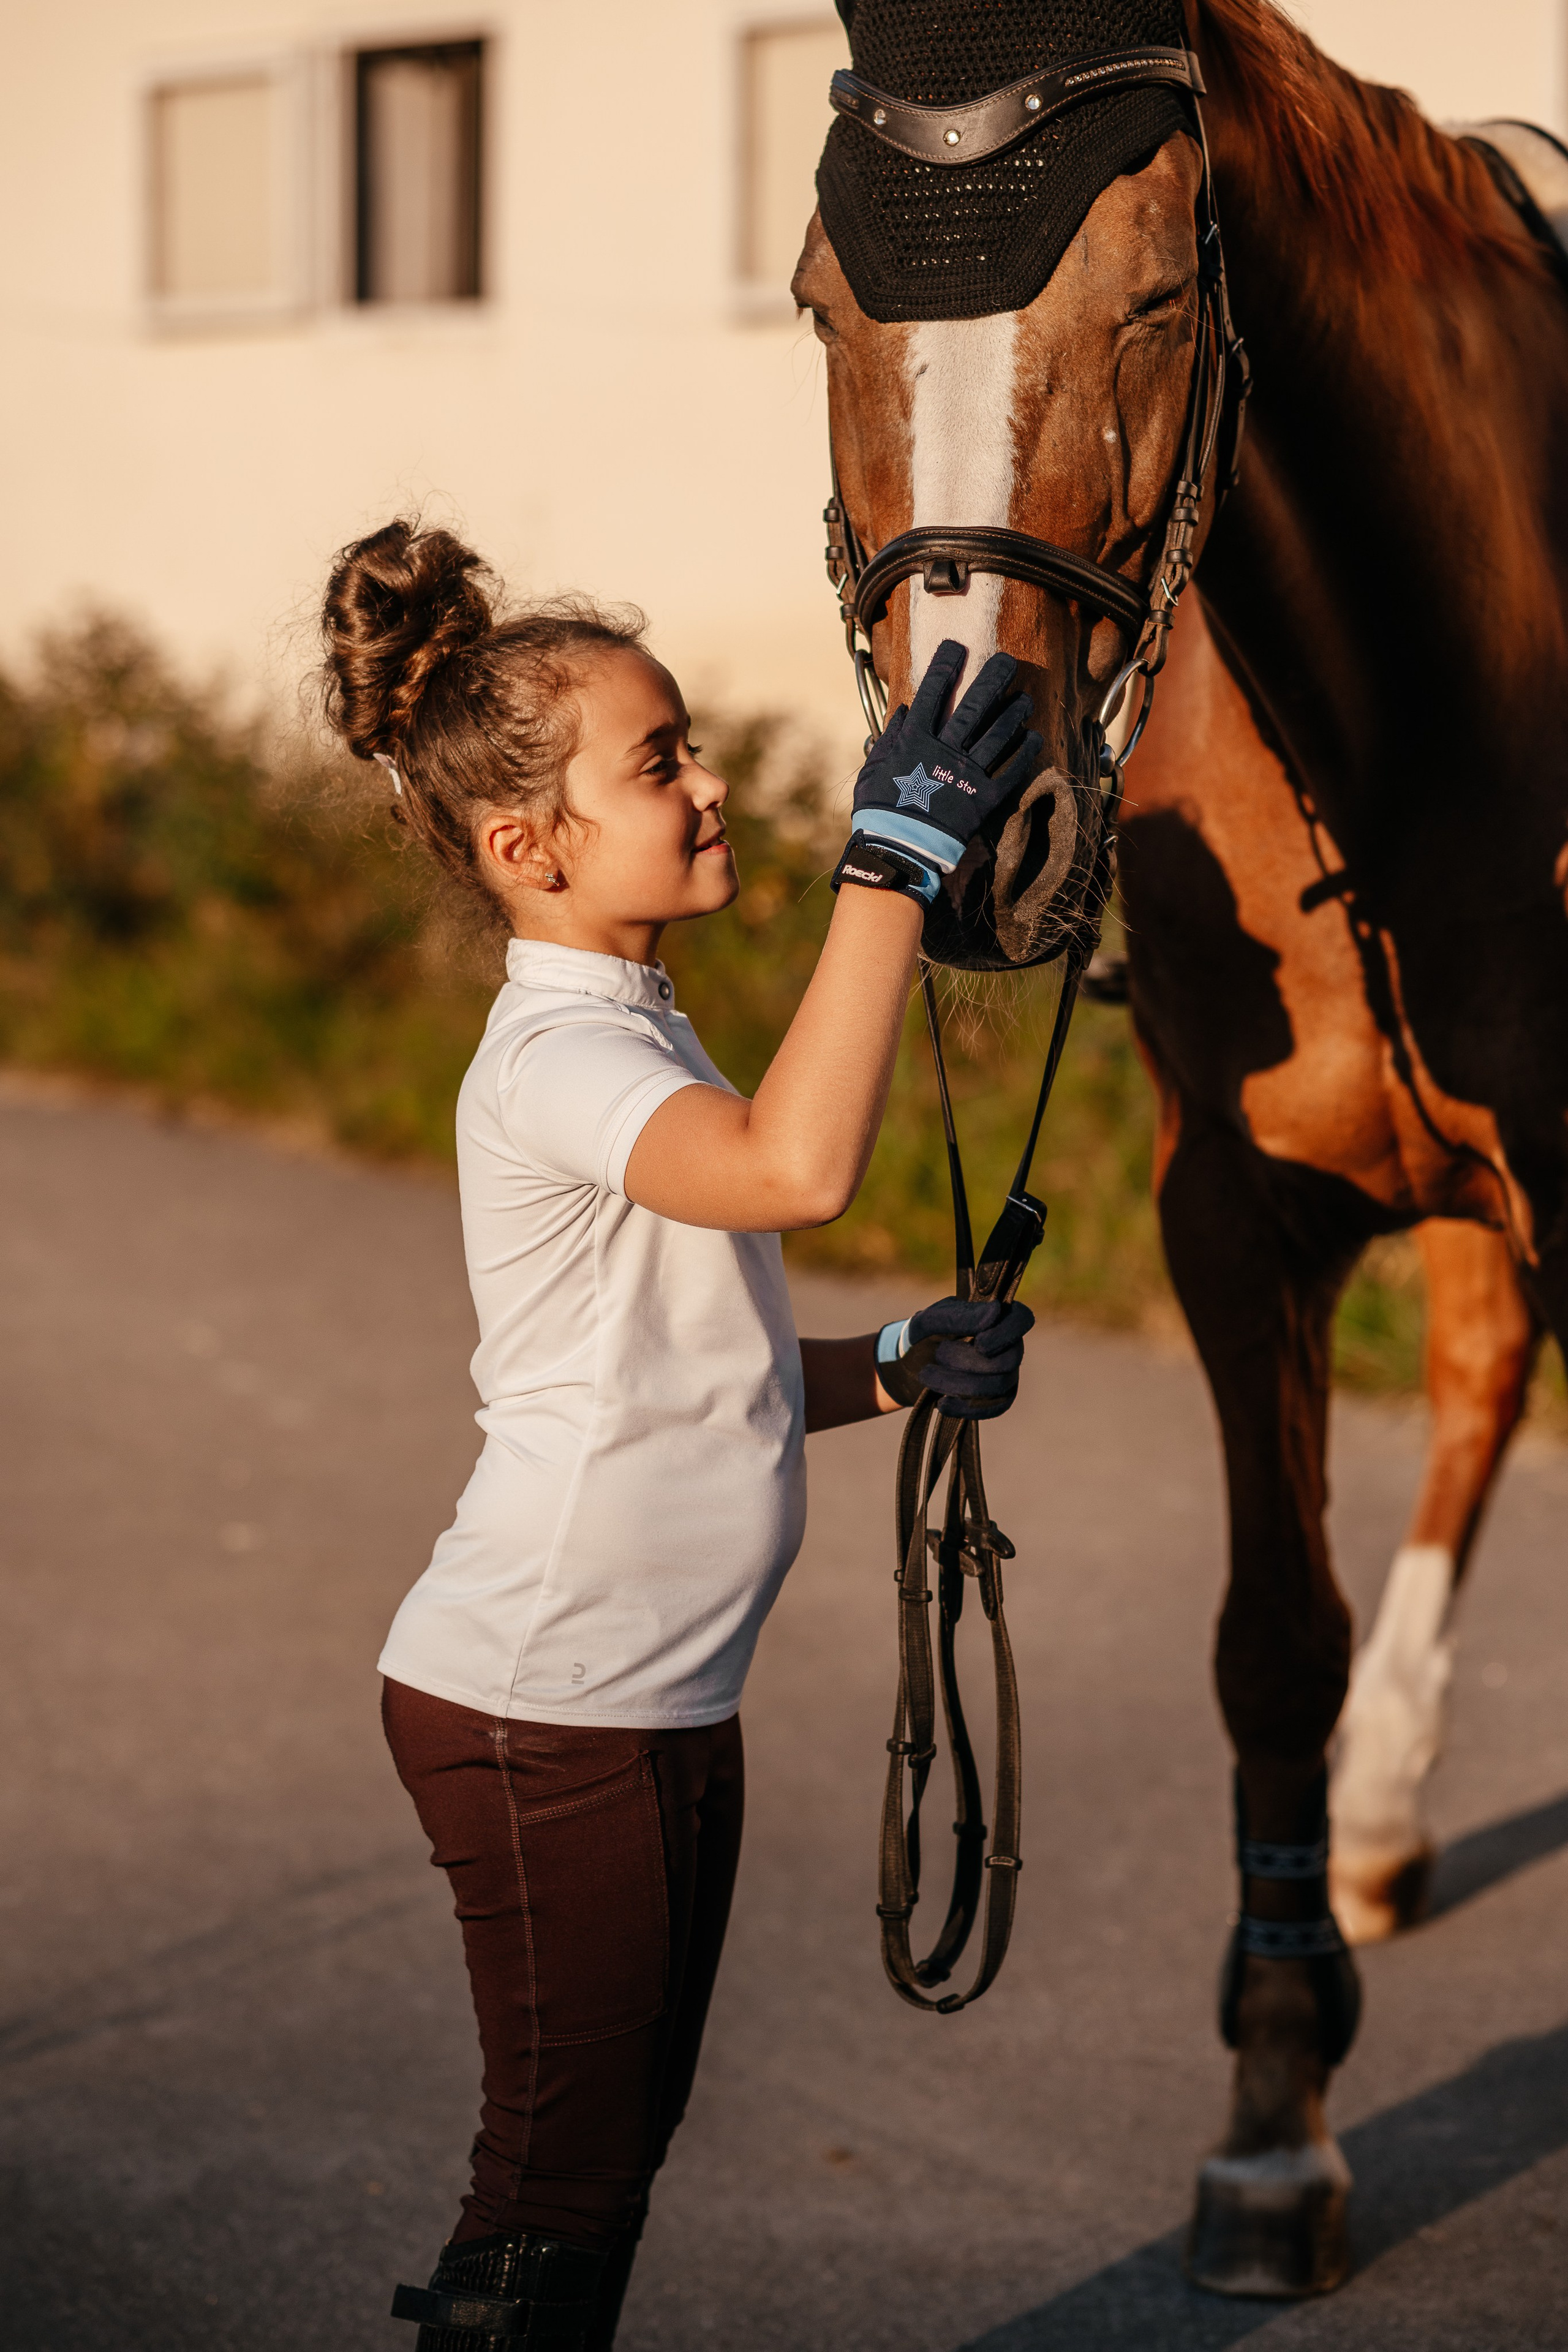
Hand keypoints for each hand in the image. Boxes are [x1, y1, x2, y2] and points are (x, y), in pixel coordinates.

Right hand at [831, 641, 1041, 907]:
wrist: (898, 849)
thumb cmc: (880, 810)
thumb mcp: (873, 769)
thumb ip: (889, 738)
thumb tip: (903, 711)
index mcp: (916, 740)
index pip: (931, 693)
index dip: (944, 667)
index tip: (956, 647)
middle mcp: (945, 750)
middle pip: (973, 706)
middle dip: (992, 679)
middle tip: (1007, 660)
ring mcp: (967, 773)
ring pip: (997, 735)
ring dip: (1014, 713)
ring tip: (1026, 698)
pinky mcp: (983, 798)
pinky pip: (1010, 771)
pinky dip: (1024, 753)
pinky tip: (1034, 737)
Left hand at [877, 1295, 1034, 1420]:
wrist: (912, 1365)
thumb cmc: (925, 1335)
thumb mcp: (931, 1321)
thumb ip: (961, 1315)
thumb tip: (996, 1311)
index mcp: (997, 1318)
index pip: (1021, 1319)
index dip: (1005, 1333)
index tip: (979, 1342)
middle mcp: (1009, 1345)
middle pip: (1008, 1360)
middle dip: (967, 1361)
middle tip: (938, 1353)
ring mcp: (1007, 1373)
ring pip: (999, 1385)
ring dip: (959, 1383)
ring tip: (928, 1375)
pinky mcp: (998, 1399)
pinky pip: (995, 1407)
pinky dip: (966, 1407)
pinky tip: (942, 1402)